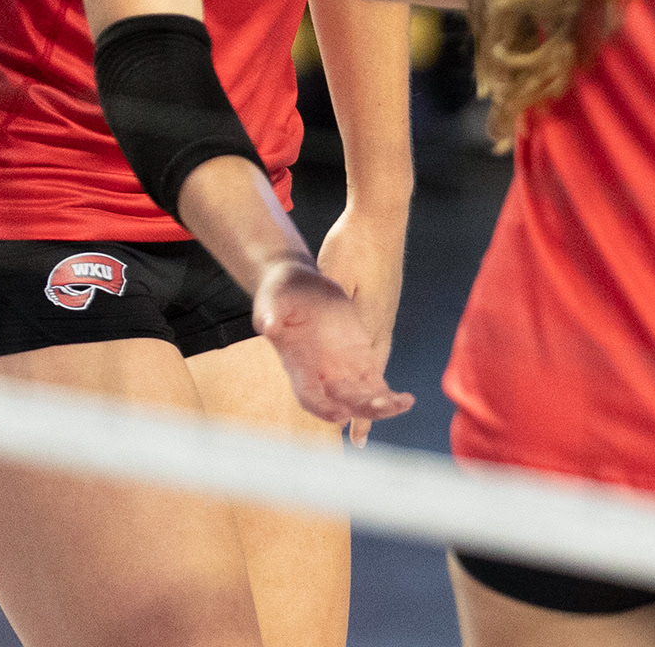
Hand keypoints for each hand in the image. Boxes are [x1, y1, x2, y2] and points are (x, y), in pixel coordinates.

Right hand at [252, 258, 413, 430]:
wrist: (298, 286)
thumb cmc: (280, 295)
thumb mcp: (272, 301)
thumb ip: (271, 314)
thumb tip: (268, 324)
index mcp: (299, 365)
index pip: (309, 396)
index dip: (323, 407)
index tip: (340, 414)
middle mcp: (320, 374)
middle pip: (342, 402)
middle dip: (361, 408)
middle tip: (381, 407)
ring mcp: (341, 369)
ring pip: (362, 398)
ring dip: (381, 405)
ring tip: (402, 404)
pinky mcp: (359, 359)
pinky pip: (375, 383)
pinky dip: (389, 395)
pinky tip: (406, 400)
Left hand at [316, 203, 408, 445]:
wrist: (381, 217)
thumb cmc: (353, 244)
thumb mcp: (327, 272)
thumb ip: (301, 303)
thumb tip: (270, 327)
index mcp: (365, 322)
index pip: (360, 375)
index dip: (356, 403)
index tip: (349, 431)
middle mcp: (379, 324)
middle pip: (370, 376)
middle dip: (364, 407)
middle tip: (357, 438)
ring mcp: (384, 314)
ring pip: (374, 361)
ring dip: (366, 390)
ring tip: (362, 416)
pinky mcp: (383, 305)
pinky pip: (376, 345)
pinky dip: (370, 367)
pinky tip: (364, 374)